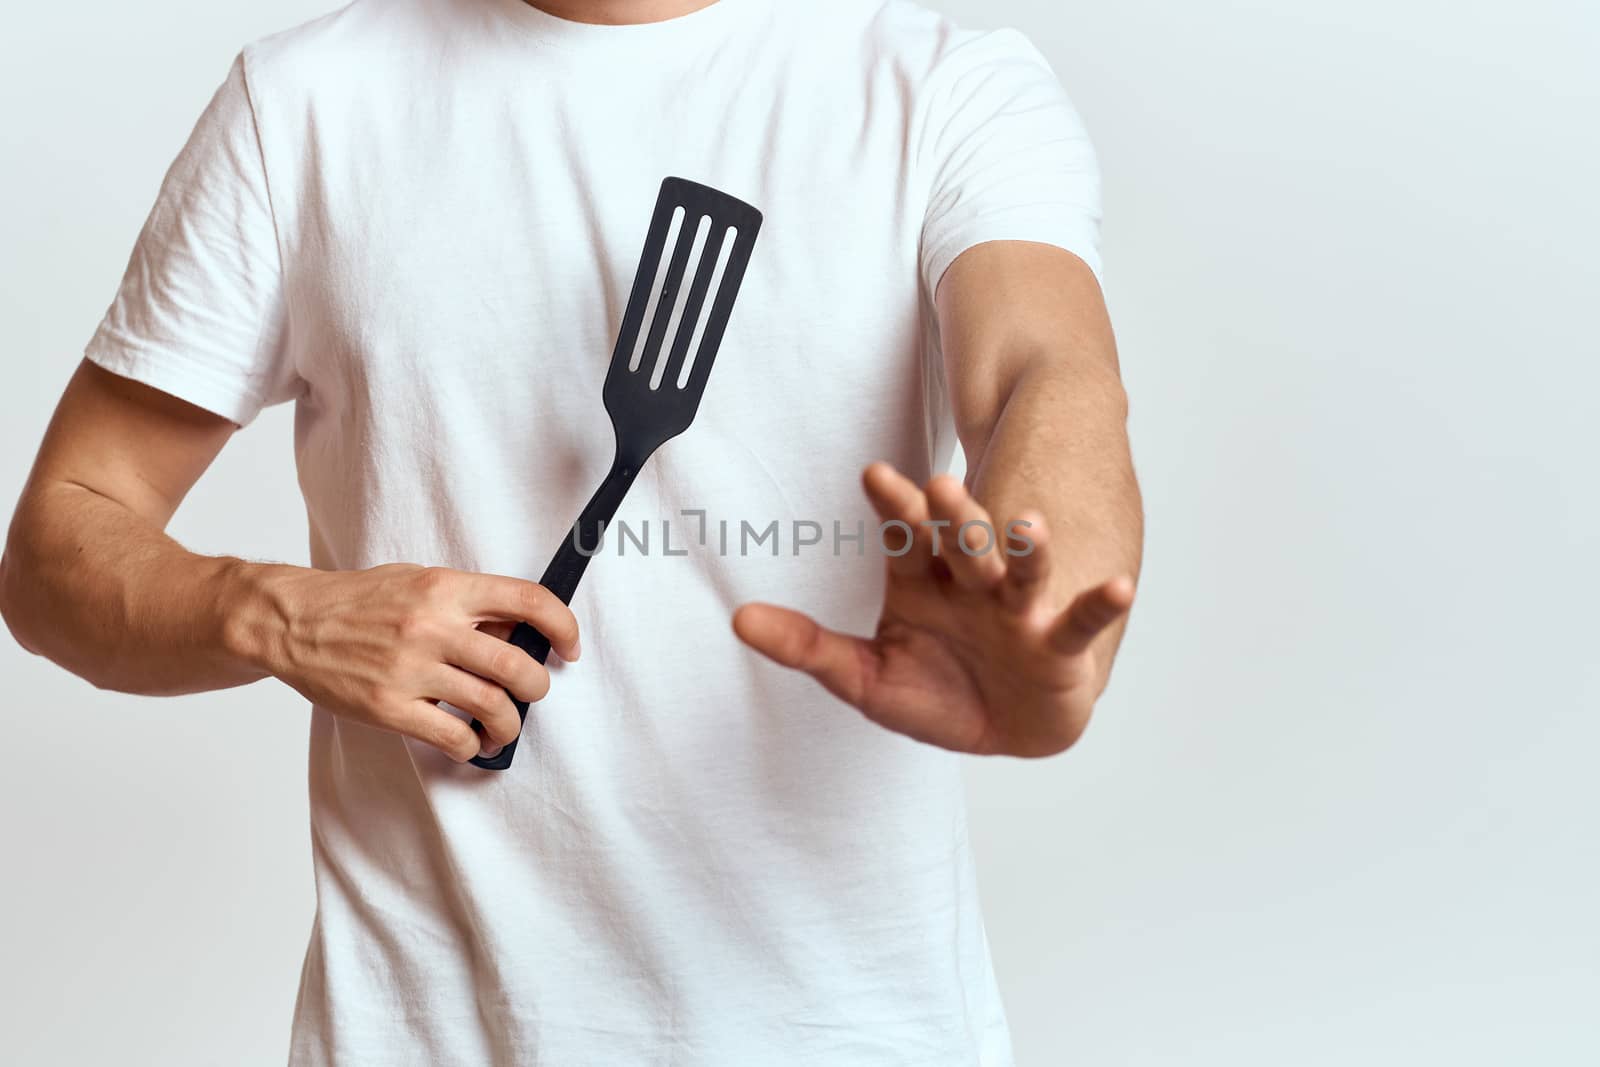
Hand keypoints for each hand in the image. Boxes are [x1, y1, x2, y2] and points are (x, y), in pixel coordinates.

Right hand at [244, 564, 579, 761]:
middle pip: (518, 665)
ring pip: (492, 707)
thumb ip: (468, 604)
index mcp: (445, 588)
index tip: (570, 647)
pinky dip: (470, 746)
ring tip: (503, 727)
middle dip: (538, 686)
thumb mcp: (419, 582)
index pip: (528, 600)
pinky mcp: (389, 707)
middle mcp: (432, 627)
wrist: (293, 622)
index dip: (563, 625)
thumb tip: (520, 633)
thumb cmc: (361, 601)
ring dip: (510, 725)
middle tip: (532, 691)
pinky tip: (467, 743)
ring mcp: (411, 669)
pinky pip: (452, 736)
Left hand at [734, 464, 1134, 757]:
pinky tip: (1118, 586)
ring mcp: (1019, 612)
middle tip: (942, 486)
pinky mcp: (1059, 645)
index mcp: (924, 583)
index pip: (906, 539)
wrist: (1004, 728)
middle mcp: (973, 587)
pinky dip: (1098, 604)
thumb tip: (738, 620)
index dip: (895, 508)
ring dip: (1024, 549)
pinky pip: (1081, 621)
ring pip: (1021, 571)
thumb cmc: (935, 696)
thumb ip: (806, 647)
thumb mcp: (863, 678)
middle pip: (963, 545)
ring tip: (1028, 525)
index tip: (875, 474)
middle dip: (956, 519)